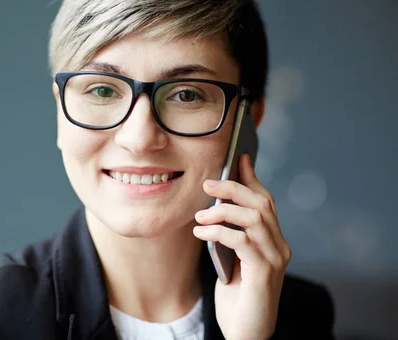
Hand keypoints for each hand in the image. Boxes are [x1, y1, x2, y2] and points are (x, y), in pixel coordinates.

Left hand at [192, 154, 291, 339]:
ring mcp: (275, 260)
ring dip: (224, 211)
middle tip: (208, 183)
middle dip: (234, 188)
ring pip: (255, 218)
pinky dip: (219, 232)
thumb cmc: (236, 297)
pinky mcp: (264, 273)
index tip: (237, 158)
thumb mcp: (231, 259)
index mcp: (273, 241)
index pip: (266, 202)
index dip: (252, 178)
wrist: (245, 333)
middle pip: (262, 204)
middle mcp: (280, 247)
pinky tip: (201, 233)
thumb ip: (230, 235)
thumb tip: (214, 206)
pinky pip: (243, 241)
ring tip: (200, 216)